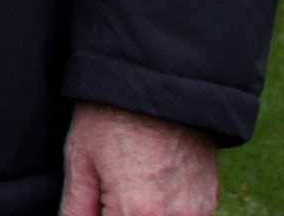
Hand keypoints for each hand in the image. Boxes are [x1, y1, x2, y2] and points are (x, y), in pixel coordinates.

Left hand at [61, 103, 218, 215]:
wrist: (160, 81)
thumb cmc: (112, 115)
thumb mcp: (80, 159)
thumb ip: (76, 208)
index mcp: (135, 211)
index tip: (93, 203)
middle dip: (117, 211)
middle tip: (107, 190)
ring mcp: (194, 211)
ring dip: (140, 212)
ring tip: (127, 180)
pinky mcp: (207, 200)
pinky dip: (163, 209)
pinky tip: (147, 183)